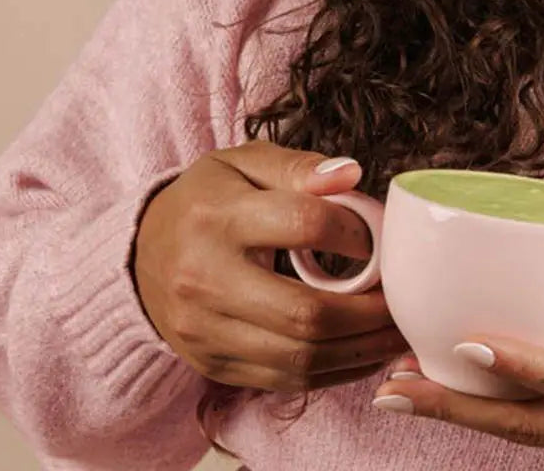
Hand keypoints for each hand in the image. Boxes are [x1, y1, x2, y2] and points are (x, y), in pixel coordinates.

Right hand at [132, 140, 410, 391]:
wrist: (138, 253)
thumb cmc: (208, 199)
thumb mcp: (244, 163)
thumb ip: (299, 166)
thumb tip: (353, 174)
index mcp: (217, 217)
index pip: (301, 225)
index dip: (354, 231)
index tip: (380, 236)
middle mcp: (205, 280)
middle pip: (305, 312)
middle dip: (369, 312)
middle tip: (405, 299)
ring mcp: (205, 331)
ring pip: (299, 358)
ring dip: (361, 350)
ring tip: (397, 330)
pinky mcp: (212, 364)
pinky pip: (285, 381)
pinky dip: (335, 371)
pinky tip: (365, 352)